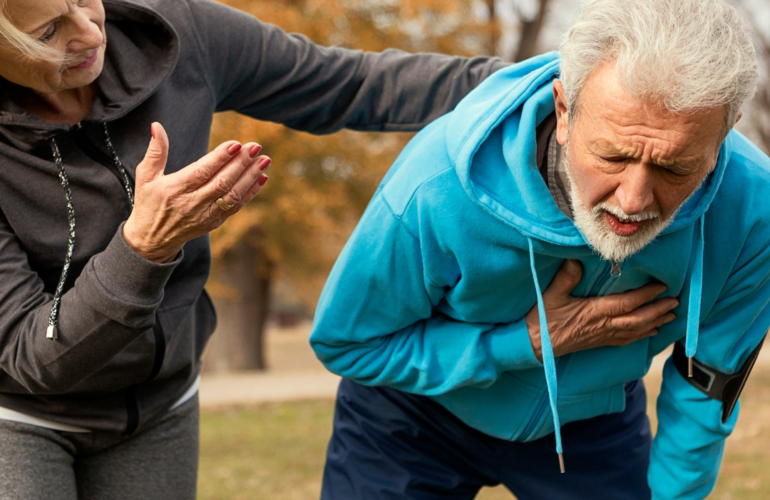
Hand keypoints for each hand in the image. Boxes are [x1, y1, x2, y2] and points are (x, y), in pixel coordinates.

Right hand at [123, 122, 270, 262]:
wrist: (152, 240)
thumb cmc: (149, 203)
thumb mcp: (145, 177)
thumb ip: (155, 152)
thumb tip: (156, 126)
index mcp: (174, 189)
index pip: (201, 172)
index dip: (220, 158)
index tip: (236, 144)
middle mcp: (192, 203)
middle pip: (221, 183)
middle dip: (241, 164)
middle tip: (256, 146)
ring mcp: (205, 215)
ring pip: (232, 195)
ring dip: (251, 177)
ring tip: (264, 160)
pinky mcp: (215, 222)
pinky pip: (236, 206)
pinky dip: (251, 192)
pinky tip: (263, 177)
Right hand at [525, 260, 678, 361]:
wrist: (536, 346)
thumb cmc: (542, 319)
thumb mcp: (551, 295)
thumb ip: (566, 278)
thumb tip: (576, 259)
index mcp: (595, 312)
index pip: (627, 303)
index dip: (646, 295)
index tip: (662, 286)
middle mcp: (603, 325)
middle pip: (638, 319)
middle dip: (658, 310)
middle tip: (675, 301)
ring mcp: (603, 336)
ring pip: (636, 331)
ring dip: (655, 323)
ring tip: (671, 315)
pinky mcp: (599, 342)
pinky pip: (626, 340)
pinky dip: (642, 335)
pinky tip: (651, 332)